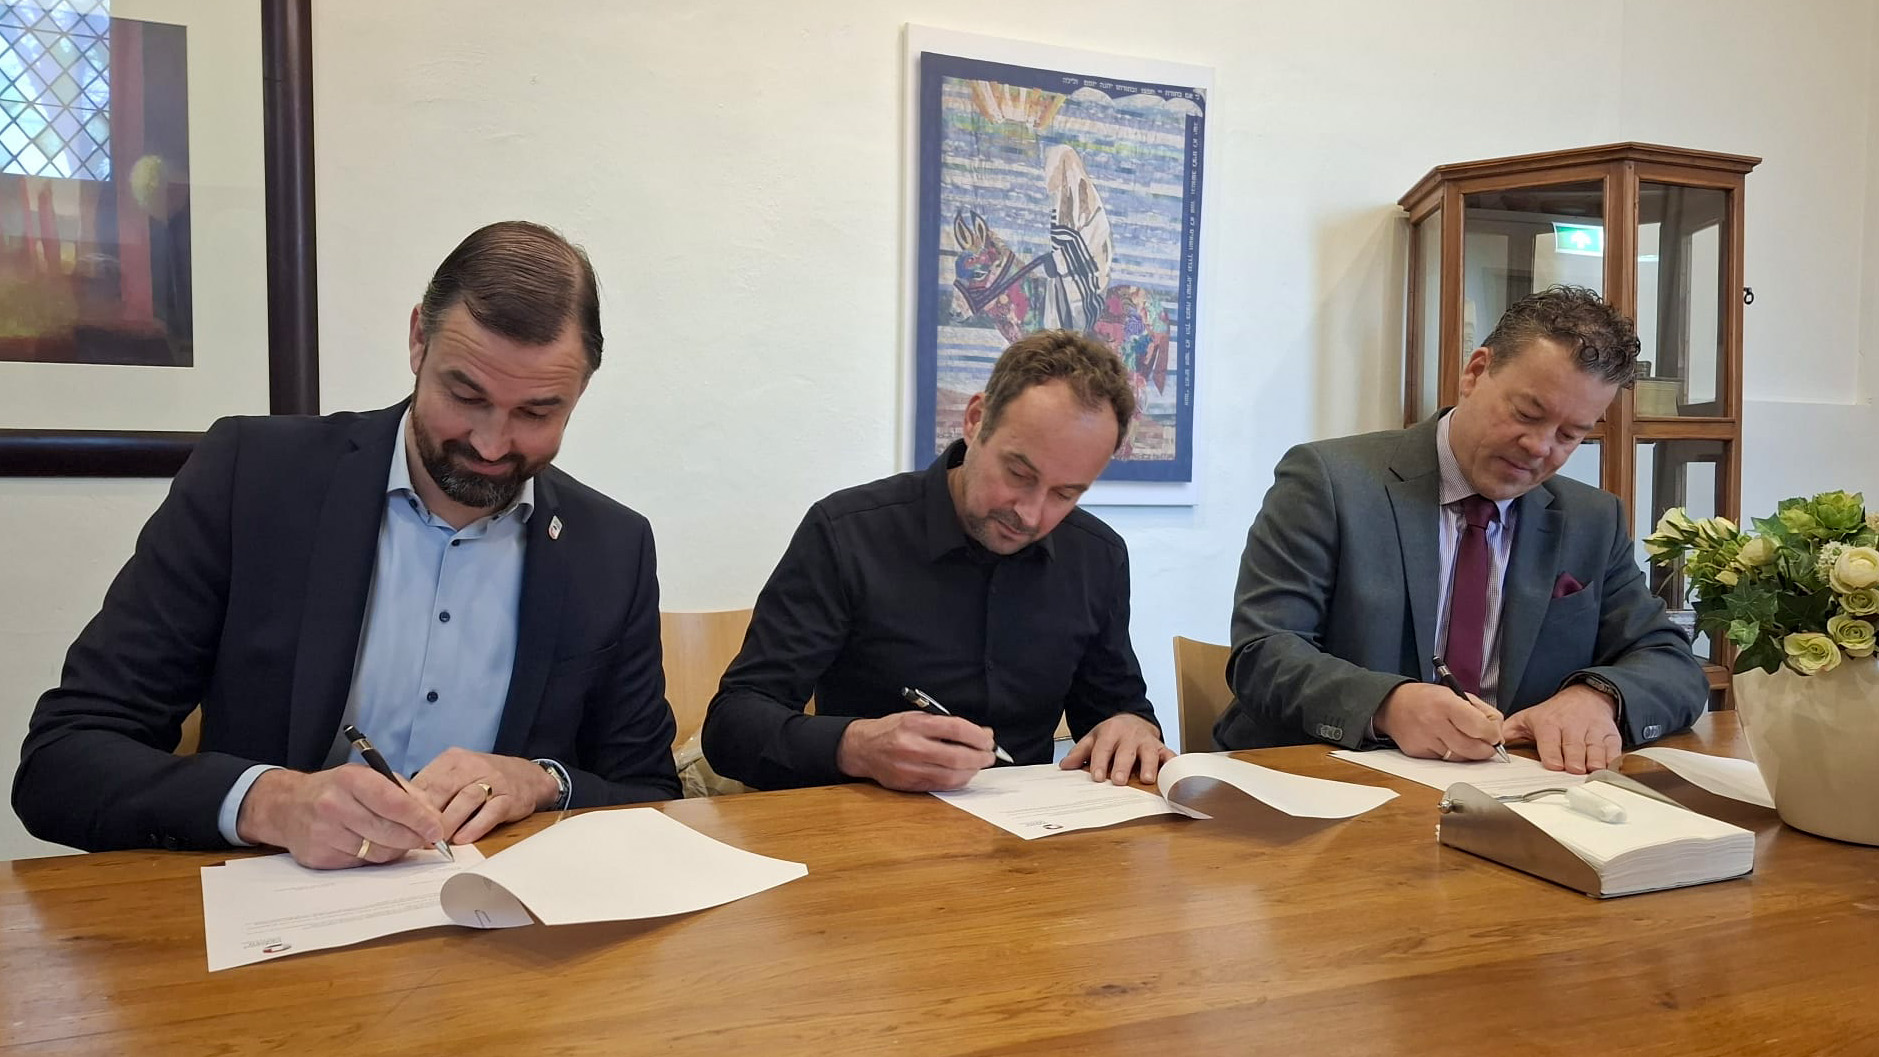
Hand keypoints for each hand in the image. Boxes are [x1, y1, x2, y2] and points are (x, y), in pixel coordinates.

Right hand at [235, 765, 447, 869]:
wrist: (287, 806)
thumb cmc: (336, 790)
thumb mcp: (367, 778)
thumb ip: (403, 793)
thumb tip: (433, 817)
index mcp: (351, 780)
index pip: (393, 802)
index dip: (420, 819)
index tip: (437, 830)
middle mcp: (334, 805)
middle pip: (388, 832)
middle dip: (414, 839)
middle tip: (426, 840)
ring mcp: (324, 833)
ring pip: (377, 853)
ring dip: (396, 850)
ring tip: (399, 841)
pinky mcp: (319, 857)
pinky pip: (360, 864)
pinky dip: (373, 858)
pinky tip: (372, 846)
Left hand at [408, 748, 559, 844]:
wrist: (528, 776)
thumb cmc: (483, 779)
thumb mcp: (456, 775)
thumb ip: (433, 790)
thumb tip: (401, 814)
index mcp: (452, 760)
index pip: (425, 780)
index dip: (412, 805)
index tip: (402, 824)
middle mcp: (472, 765)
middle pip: (443, 789)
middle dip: (427, 816)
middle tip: (416, 837)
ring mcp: (493, 780)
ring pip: (465, 800)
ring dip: (449, 823)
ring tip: (437, 842)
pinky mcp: (509, 797)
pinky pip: (490, 812)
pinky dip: (475, 826)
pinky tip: (463, 839)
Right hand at [835, 711, 994, 790]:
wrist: (863, 748)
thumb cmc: (893, 729)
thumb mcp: (917, 716)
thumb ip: (947, 724)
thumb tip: (980, 733)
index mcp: (915, 724)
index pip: (956, 729)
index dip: (978, 736)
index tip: (988, 738)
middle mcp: (912, 747)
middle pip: (957, 756)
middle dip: (980, 756)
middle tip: (989, 754)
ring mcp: (910, 768)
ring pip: (952, 775)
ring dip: (972, 770)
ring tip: (979, 764)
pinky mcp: (909, 784)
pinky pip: (942, 785)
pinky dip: (958, 780)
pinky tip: (964, 773)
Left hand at [1060, 713, 1174, 784]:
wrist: (1133, 720)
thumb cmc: (1111, 734)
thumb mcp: (1093, 738)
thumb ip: (1080, 752)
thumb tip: (1064, 766)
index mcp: (1110, 733)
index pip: (1103, 749)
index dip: (1099, 763)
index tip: (1096, 777)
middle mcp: (1130, 737)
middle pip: (1126, 752)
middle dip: (1122, 766)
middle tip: (1118, 781)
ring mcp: (1147, 741)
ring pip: (1149, 753)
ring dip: (1149, 766)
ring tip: (1147, 779)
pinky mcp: (1161, 747)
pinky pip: (1169, 755)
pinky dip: (1172, 764)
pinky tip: (1172, 774)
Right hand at [1373, 683, 1501, 761]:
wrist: (1392, 705)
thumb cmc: (1428, 698)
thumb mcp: (1457, 694)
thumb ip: (1482, 712)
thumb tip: (1497, 733)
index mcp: (1446, 704)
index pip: (1480, 728)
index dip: (1493, 734)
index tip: (1494, 735)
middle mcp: (1434, 723)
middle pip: (1472, 749)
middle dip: (1486, 749)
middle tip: (1487, 744)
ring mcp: (1425, 740)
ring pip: (1460, 758)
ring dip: (1469, 754)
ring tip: (1467, 742)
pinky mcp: (1417, 753)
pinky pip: (1444, 761)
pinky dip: (1451, 755)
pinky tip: (1447, 743)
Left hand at [1502, 684, 1622, 773]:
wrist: (1586, 697)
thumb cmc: (1554, 713)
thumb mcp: (1528, 717)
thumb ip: (1509, 732)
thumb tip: (1493, 744)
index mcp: (1550, 724)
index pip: (1551, 741)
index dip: (1553, 755)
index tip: (1555, 765)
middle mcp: (1572, 727)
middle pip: (1575, 748)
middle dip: (1575, 761)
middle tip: (1574, 771)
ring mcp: (1593, 732)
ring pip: (1595, 751)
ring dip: (1594, 763)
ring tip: (1591, 772)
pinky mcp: (1610, 736)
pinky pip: (1613, 751)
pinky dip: (1612, 761)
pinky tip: (1607, 769)